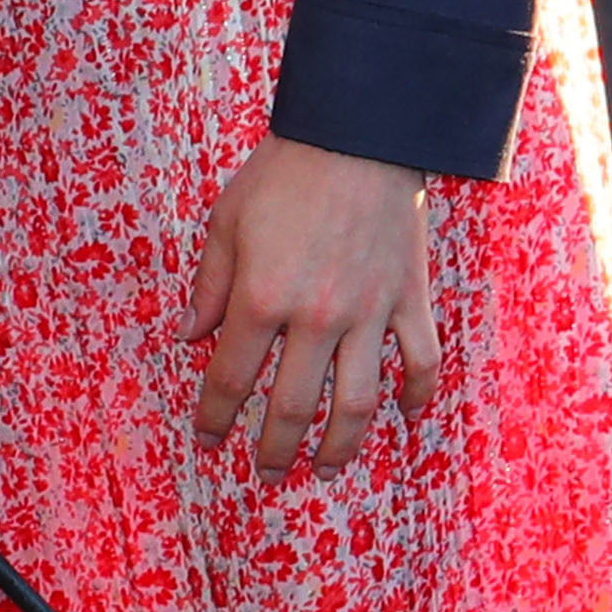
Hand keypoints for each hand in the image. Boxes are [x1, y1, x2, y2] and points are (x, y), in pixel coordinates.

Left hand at [183, 132, 438, 479]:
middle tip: (266, 473)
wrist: (357, 138)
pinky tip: (407, 416)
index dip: (215, 415)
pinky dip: (417, 394)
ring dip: (342, 445)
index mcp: (262, 298)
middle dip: (274, 448)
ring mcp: (369, 314)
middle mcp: (316, 318)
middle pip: (293, 406)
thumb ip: (209, 285)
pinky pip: (420, 362)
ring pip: (359, 402)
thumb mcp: (225, 222)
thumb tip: (190, 336)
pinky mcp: (411, 302)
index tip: (208, 439)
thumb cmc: (282, 175)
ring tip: (326, 468)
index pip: (231, 377)